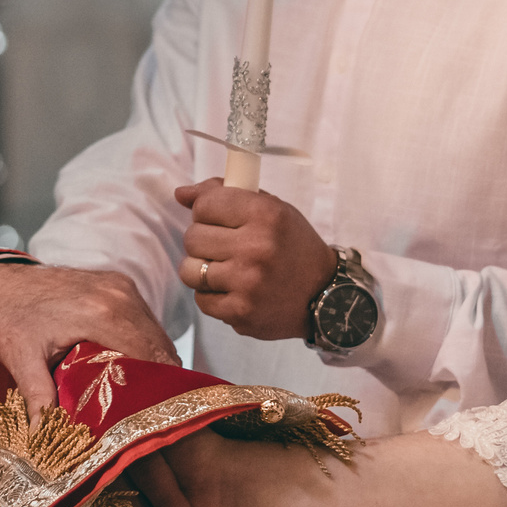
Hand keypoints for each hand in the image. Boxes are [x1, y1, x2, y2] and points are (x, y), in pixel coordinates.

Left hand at [0, 263, 177, 418]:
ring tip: (135, 392)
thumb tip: (44, 439)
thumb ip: (39, 398)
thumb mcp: (21, 360)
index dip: (155, 390)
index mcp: (102, 315)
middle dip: (157, 381)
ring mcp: (121, 286)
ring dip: (152, 362)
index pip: (151, 359)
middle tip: (141, 411)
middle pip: (160, 348)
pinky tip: (127, 364)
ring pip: (157, 334)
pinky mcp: (119, 283)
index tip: (148, 416)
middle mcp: (120, 296)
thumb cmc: (6, 317)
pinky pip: (145, 319)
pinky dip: (142, 342)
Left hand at [170, 180, 338, 340]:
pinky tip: (234, 290)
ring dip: (203, 270)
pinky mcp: (241, 312)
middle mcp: (256, 248)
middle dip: (203, 241)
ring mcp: (247, 283)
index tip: (219, 219)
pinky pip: (201, 299)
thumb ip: (226, 194)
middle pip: (192, 237)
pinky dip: (213, 296)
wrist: (325, 295)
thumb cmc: (293, 247)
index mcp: (266, 215)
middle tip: (224, 247)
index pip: (205, 204)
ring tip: (226, 270)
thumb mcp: (272, 210)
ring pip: (190, 270)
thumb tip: (181, 194)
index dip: (206, 211)